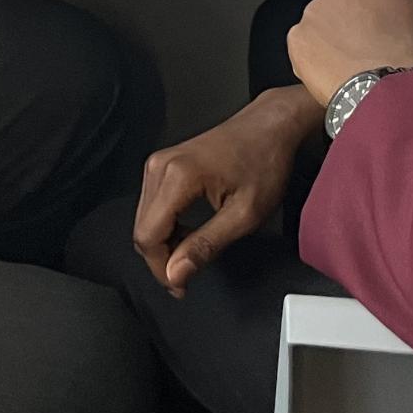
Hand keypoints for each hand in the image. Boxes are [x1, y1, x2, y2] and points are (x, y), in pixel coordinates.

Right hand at [131, 88, 317, 297]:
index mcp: (178, 177)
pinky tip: (189, 233)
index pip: (149, 236)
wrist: (270, 126)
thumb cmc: (265, 163)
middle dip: (162, 259)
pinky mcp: (163, 163)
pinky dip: (166, 226)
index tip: (182, 286)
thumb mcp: (244, 215)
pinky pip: (152, 205)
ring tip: (193, 254)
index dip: (161, 268)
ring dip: (164, 244)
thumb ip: (205, 245)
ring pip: (145, 219)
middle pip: (142, 229)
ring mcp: (159, 162)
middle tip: (189, 276)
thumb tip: (175, 273)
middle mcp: (160, 166)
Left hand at [287, 0, 412, 106]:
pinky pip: (305, 48)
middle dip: (356, 21)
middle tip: (372, 49)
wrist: (393, 95)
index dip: (386, 9)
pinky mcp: (298, 41)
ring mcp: (315, 13)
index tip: (390, 28)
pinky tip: (337, 76)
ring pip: (323, 24)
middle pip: (346, 1)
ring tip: (355, 67)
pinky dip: (317, 61)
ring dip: (335, 40)